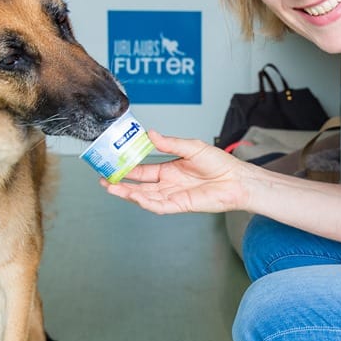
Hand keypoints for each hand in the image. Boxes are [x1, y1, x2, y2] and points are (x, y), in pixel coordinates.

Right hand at [101, 130, 248, 213]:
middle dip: (121, 183)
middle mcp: (168, 183)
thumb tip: (151, 134)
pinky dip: (146, 202)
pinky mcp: (180, 205)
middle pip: (139, 185)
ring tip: (111, 187)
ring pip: (145, 196)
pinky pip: (159, 206)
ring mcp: (173, 195)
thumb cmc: (219, 163)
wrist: (236, 179)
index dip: (127, 168)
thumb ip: (170, 143)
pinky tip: (134, 196)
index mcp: (169, 169)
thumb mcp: (191, 147)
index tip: (113, 164)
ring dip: (128, 193)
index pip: (142, 169)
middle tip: (104, 179)